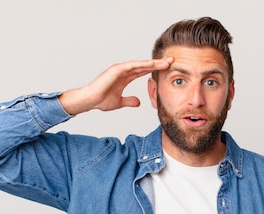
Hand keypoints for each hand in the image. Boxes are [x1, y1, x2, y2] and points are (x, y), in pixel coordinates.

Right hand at [58, 57, 173, 114]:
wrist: (90, 101)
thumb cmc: (101, 100)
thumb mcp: (120, 102)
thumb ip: (130, 101)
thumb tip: (139, 102)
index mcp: (126, 77)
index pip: (144, 71)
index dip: (156, 69)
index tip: (168, 69)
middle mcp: (124, 71)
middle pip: (145, 65)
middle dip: (158, 64)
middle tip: (172, 61)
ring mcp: (120, 69)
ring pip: (140, 64)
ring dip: (153, 62)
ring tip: (166, 62)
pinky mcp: (116, 70)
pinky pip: (131, 66)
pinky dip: (141, 64)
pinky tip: (151, 64)